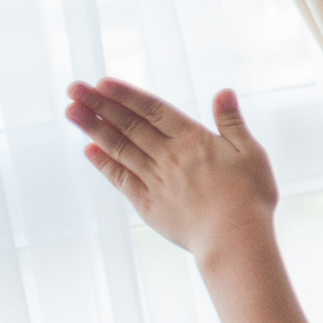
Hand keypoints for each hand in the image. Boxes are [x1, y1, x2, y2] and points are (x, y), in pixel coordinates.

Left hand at [67, 79, 276, 261]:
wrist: (234, 239)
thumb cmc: (249, 197)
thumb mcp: (251, 153)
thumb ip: (232, 122)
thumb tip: (223, 93)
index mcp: (193, 140)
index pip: (153, 110)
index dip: (126, 95)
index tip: (102, 82)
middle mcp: (168, 157)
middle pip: (129, 125)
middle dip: (99, 105)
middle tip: (73, 88)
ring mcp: (155, 181)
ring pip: (119, 148)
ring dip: (93, 129)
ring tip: (71, 111)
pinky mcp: (149, 204)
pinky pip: (121, 179)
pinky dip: (104, 164)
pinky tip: (90, 150)